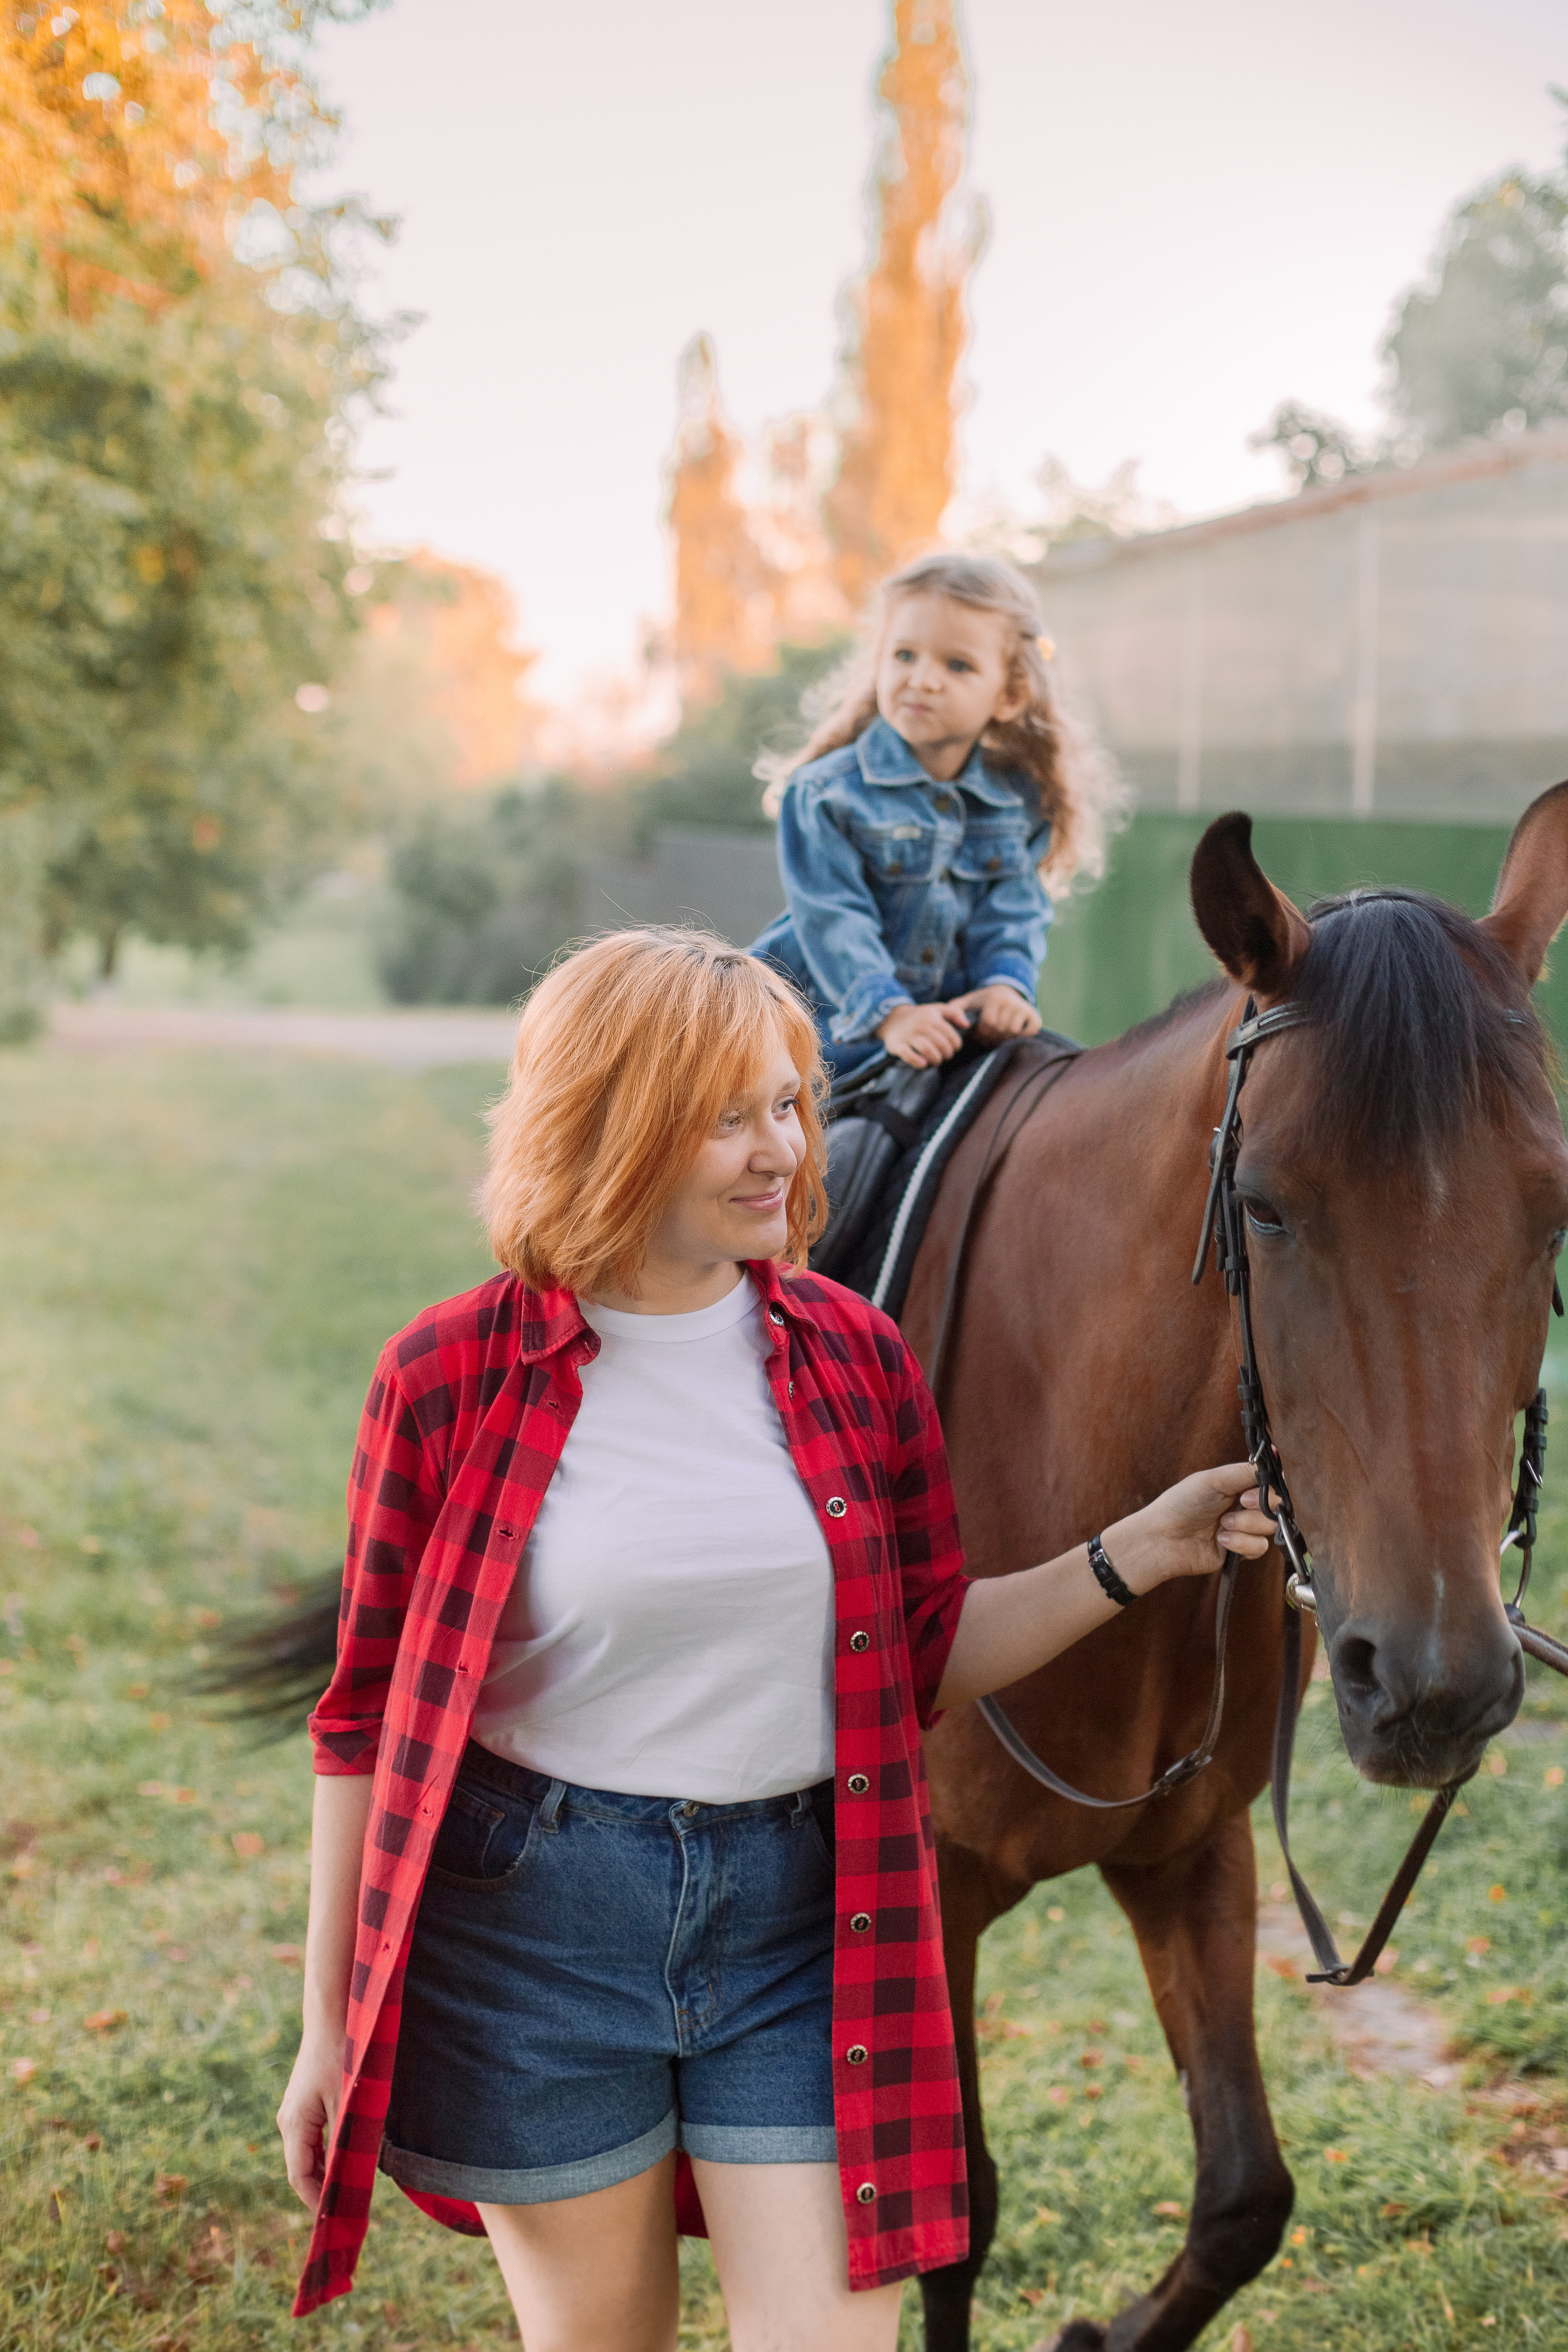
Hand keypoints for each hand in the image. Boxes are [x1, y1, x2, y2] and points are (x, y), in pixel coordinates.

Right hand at [277, 2028, 345, 2211]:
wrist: (331, 2018)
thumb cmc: (341, 2056)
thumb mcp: (347, 2100)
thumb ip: (345, 2139)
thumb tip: (349, 2176)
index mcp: (295, 2125)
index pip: (300, 2177)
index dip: (316, 2201)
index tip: (336, 2218)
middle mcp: (289, 2122)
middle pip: (302, 2169)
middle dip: (321, 2191)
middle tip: (347, 2210)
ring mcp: (294, 2113)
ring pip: (307, 2154)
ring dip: (325, 2173)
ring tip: (349, 2191)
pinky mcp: (304, 2104)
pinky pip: (312, 2139)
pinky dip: (326, 2154)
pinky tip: (345, 2158)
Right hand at [875, 999, 968, 1067]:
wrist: (892, 1018)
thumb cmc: (920, 1017)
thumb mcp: (936, 1009)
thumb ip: (954, 1013)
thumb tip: (966, 1024)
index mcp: (931, 1017)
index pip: (949, 1033)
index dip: (956, 1044)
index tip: (955, 1048)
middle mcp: (920, 1025)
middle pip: (940, 1043)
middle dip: (947, 1054)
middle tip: (946, 1056)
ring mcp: (908, 1035)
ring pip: (926, 1049)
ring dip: (936, 1059)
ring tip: (937, 1061)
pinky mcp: (897, 1044)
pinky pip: (907, 1054)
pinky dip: (916, 1061)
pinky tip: (923, 1064)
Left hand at [945, 985, 1042, 1041]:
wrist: (1004, 990)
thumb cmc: (982, 1000)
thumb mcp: (967, 1001)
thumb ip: (955, 1009)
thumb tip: (963, 1024)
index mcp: (995, 998)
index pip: (988, 1024)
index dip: (982, 1032)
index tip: (979, 1032)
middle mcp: (1011, 1001)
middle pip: (1000, 1029)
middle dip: (993, 1035)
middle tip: (989, 1035)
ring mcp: (1024, 1008)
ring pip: (1013, 1031)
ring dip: (1006, 1036)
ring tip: (999, 1033)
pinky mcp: (1034, 1015)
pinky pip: (1031, 1030)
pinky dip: (1024, 1034)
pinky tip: (1015, 1033)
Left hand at [1103, 1464, 1276, 1596]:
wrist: (1163, 1539)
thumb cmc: (1181, 1503)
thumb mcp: (1212, 1480)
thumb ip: (1244, 1472)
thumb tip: (1276, 1456)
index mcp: (1238, 1484)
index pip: (1271, 1482)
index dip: (1273, 1486)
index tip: (1260, 1487)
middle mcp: (1244, 1505)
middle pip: (1276, 1505)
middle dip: (1259, 1505)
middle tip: (1240, 1503)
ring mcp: (1243, 1528)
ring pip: (1269, 1527)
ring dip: (1246, 1525)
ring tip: (1222, 1524)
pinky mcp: (1241, 1551)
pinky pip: (1259, 1548)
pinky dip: (1241, 1544)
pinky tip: (1222, 1541)